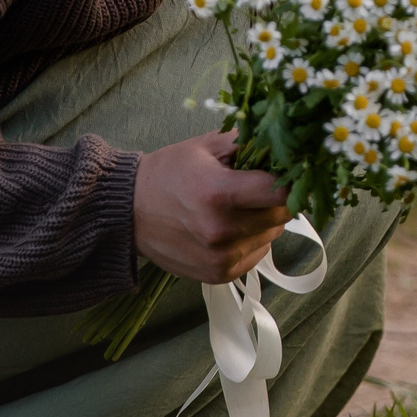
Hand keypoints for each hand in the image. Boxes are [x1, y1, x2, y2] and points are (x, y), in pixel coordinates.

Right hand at [131, 131, 290, 282]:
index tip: (283, 174)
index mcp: (219, 194)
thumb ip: (248, 141)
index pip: (281, 193)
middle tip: (256, 189)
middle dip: (275, 200)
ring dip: (264, 221)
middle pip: (281, 216)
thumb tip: (285, 144)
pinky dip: (252, 240)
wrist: (128, 212)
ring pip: (272, 236)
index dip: (288, 181)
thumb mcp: (205, 145)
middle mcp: (222, 231)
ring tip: (237, 208)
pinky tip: (230, 227)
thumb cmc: (169, 173)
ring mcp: (221, 258)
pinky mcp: (219, 275)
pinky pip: (257, 254)